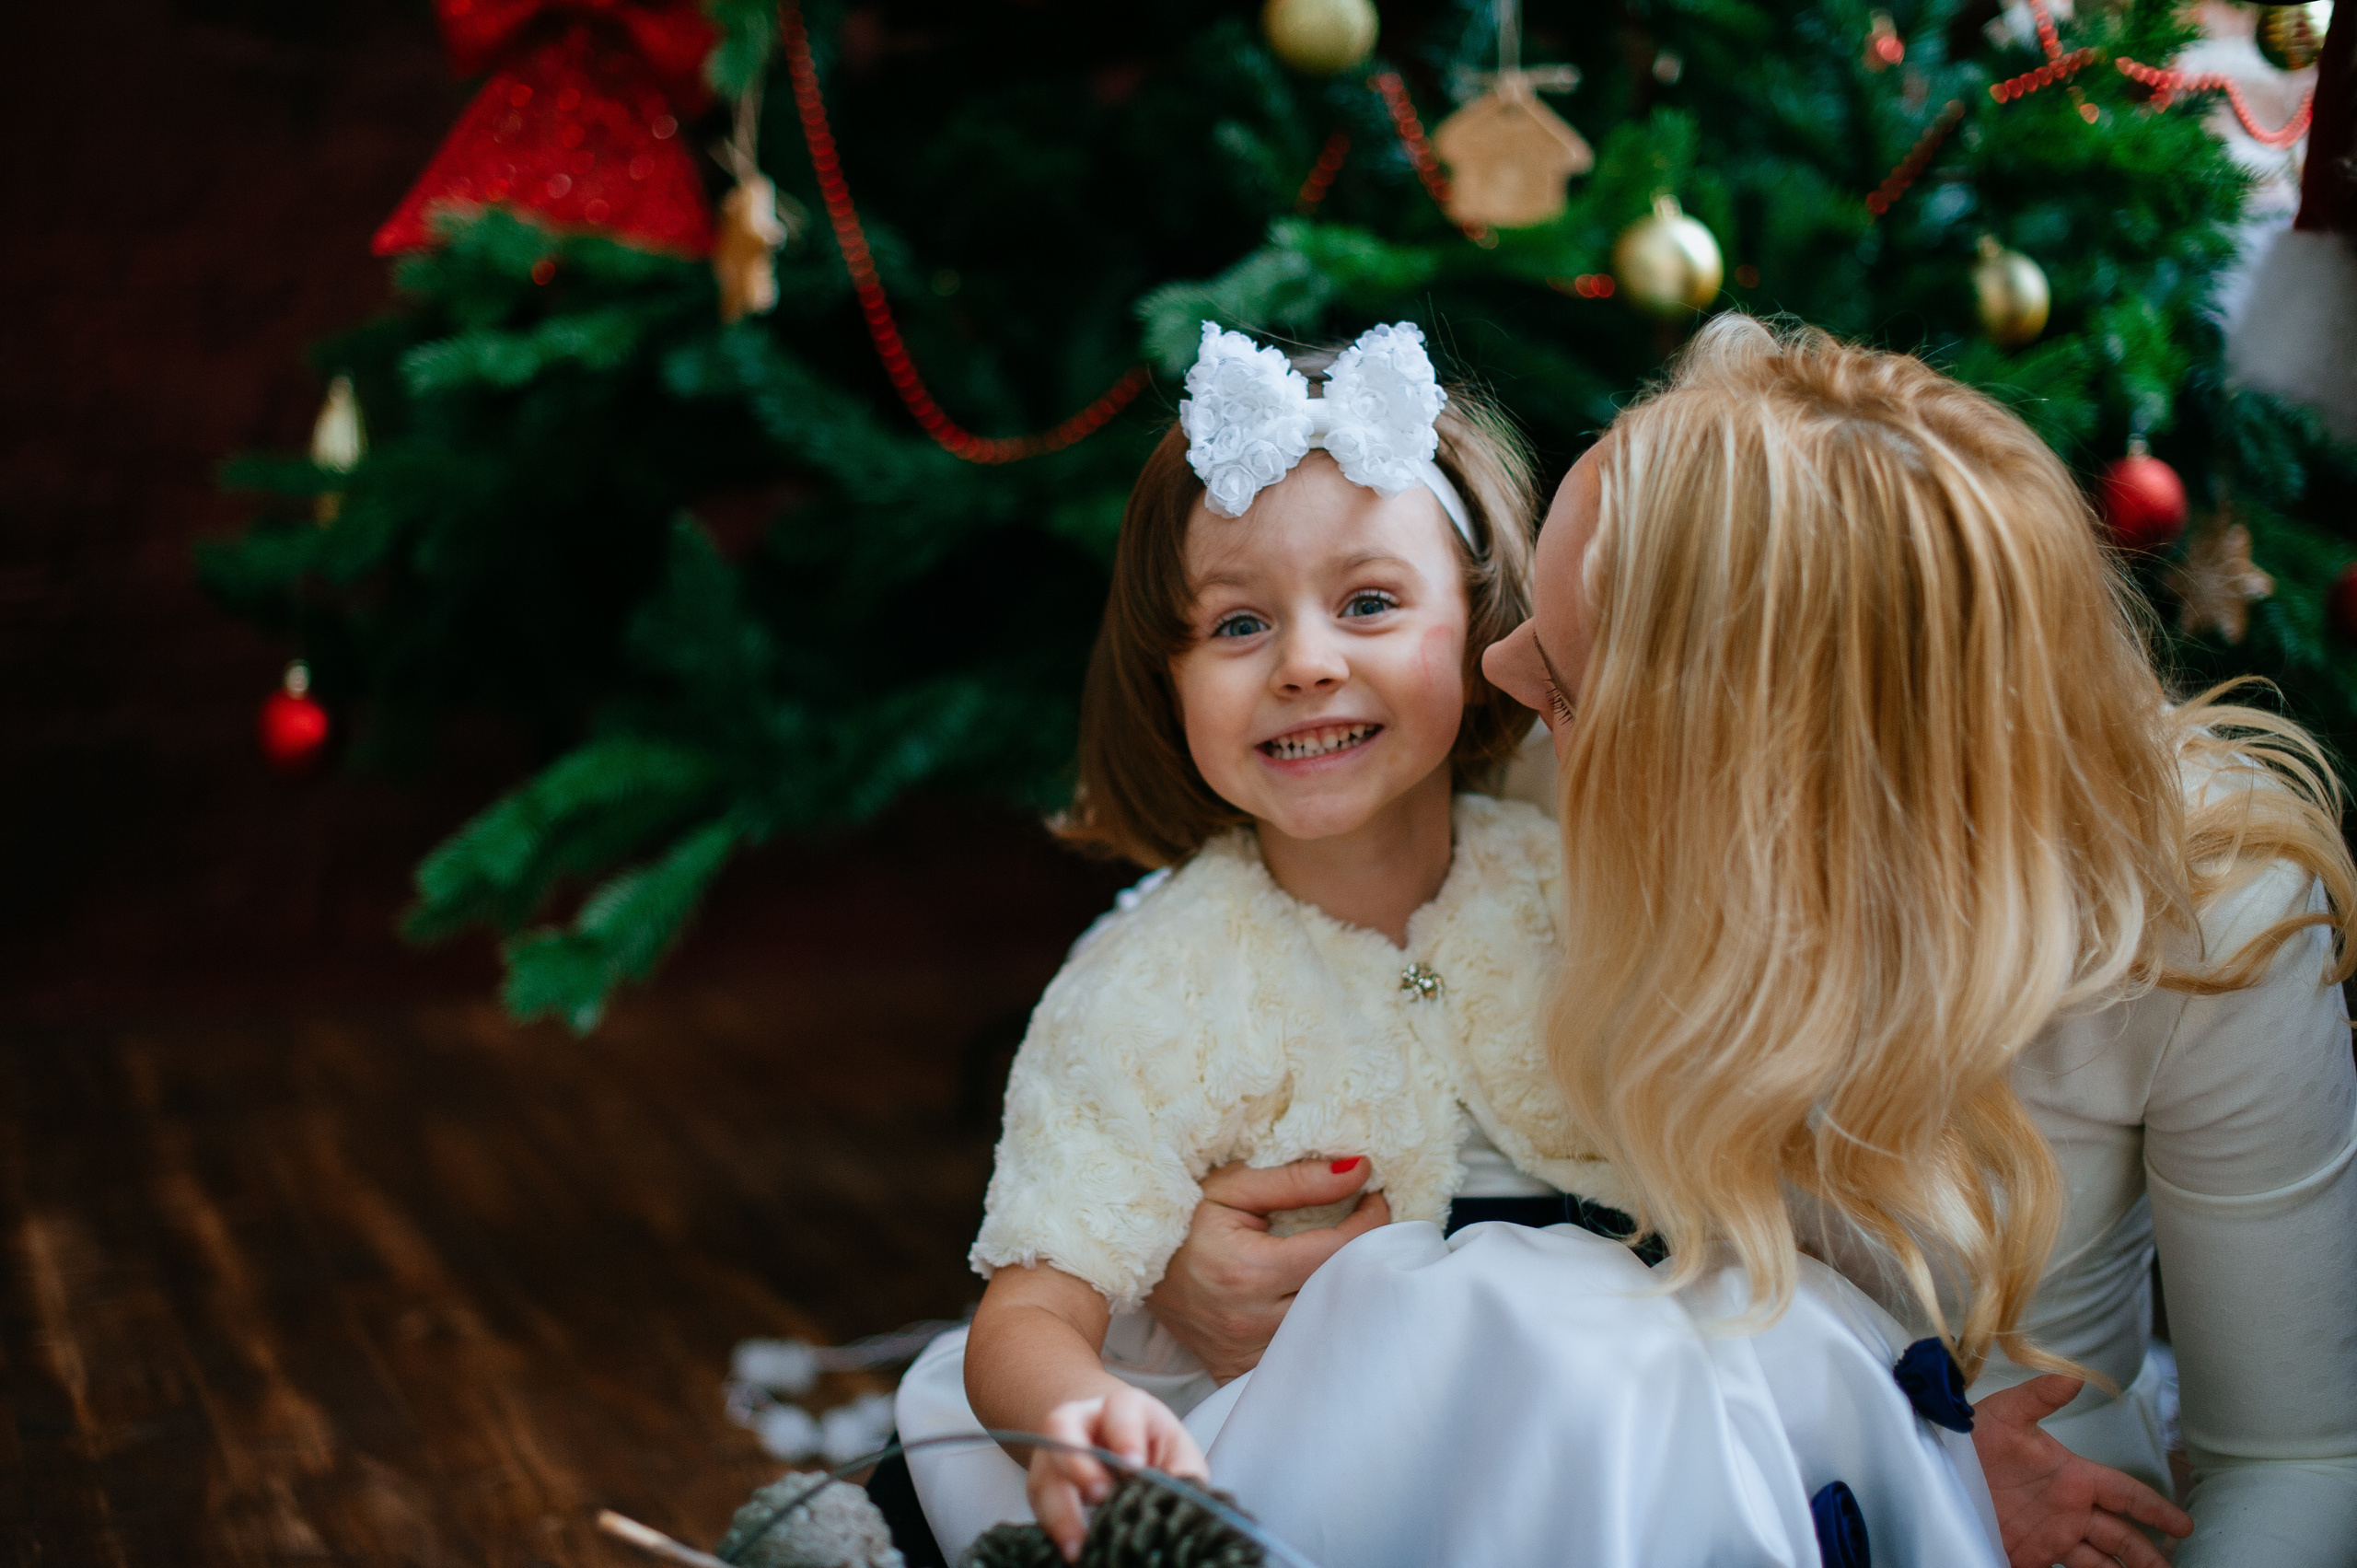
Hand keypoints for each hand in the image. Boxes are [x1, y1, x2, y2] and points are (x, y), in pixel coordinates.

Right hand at [1028, 1385, 1207, 1561]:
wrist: (1119, 1446)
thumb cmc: (1155, 1450)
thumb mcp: (1178, 1456)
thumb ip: (1181, 1476)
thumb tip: (1179, 1507)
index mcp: (1126, 1407)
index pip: (1120, 1408)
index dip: (1125, 1435)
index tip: (1134, 1466)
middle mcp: (1082, 1419)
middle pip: (1063, 1428)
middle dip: (1078, 1463)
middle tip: (1100, 1497)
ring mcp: (1055, 1448)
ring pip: (1044, 1469)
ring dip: (1060, 1510)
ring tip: (1079, 1548)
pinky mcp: (1042, 1480)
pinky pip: (1038, 1502)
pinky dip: (1053, 1528)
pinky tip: (1071, 1550)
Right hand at [1143, 1158, 1391, 1380]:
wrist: (1129, 1263)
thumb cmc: (1180, 1219)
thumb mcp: (1231, 1187)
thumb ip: (1297, 1181)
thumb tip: (1358, 1171)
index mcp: (1249, 1271)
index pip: (1337, 1250)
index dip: (1370, 1222)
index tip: (1376, 1198)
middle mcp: (1252, 1320)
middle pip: (1340, 1292)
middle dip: (1364, 1256)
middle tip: (1369, 1226)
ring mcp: (1248, 1351)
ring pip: (1325, 1325)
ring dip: (1343, 1290)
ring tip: (1343, 1256)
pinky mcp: (1242, 1368)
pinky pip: (1299, 1352)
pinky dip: (1316, 1323)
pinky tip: (1316, 1296)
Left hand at [1973, 1374, 2193, 1567]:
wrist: (1935, 1477)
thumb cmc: (1968, 1440)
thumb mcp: (2002, 1415)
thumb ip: (2039, 1396)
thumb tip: (2074, 1376)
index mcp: (2072, 1476)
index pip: (2125, 1493)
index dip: (2156, 1508)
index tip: (2183, 1525)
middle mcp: (2069, 1509)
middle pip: (2122, 1535)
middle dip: (2150, 1554)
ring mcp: (2052, 1534)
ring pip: (2103, 1561)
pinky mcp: (2031, 1555)